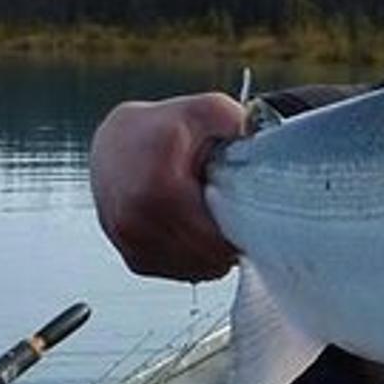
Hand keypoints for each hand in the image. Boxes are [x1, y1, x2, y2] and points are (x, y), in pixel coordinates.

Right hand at [89, 93, 247, 280]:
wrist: (114, 142)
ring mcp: (130, 243)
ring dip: (213, 255)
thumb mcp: (205, 111)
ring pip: (193, 270)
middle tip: (239, 220)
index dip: (239, 232)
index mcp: (155, 188)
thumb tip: (269, 141)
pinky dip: (194, 261)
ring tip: (217, 223)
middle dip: (229, 244)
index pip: (212, 238)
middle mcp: (134, 220)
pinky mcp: (132, 258)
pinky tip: (199, 234)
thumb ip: (238, 123)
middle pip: (205, 257)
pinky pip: (177, 273)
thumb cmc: (160, 130)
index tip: (252, 218)